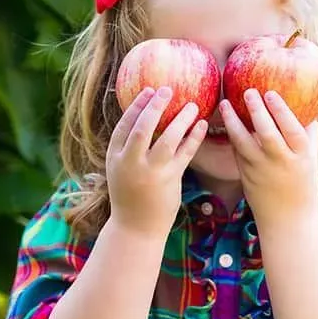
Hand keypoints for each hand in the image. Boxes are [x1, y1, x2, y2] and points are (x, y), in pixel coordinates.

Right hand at [106, 86, 207, 237]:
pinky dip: (194, 137)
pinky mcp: (170, 179)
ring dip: (181, 119)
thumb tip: (143, 122)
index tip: (148, 91)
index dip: (136, 106)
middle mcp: (131, 163)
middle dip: (155, 106)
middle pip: (143, 127)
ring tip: (192, 105)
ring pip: (168, 138)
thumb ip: (128, 150)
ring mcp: (151, 172)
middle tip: (167, 90)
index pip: (125, 125)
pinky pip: (185, 153)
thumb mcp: (120, 172)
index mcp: (115, 158)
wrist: (136, 228)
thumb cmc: (130, 196)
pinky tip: (201, 124)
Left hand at [220, 89, 317, 227]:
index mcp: (301, 157)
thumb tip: (310, 109)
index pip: (291, 129)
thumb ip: (309, 136)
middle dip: (256, 110)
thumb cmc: (302, 186)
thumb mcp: (311, 161)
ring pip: (243, 142)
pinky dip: (232, 136)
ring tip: (225, 103)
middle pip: (266, 133)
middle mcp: (280, 163)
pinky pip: (237, 152)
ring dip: (232, 121)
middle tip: (248, 91)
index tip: (271, 93)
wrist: (286, 220)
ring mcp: (260, 170)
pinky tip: (227, 121)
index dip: (281, 110)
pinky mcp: (245, 176)